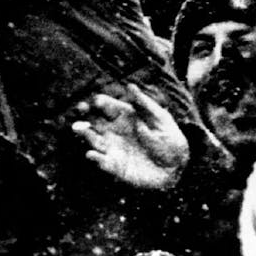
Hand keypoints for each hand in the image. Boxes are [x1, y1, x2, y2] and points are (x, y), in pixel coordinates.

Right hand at [71, 84, 188, 189]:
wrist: (176, 170)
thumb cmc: (171, 142)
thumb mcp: (162, 120)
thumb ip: (145, 104)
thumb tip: (130, 86)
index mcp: (124, 116)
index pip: (106, 105)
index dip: (99, 102)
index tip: (97, 101)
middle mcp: (114, 130)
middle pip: (93, 119)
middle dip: (84, 114)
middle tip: (81, 110)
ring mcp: (112, 148)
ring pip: (91, 138)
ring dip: (83, 133)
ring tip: (79, 129)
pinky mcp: (114, 166)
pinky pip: (100, 161)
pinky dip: (94, 158)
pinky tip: (92, 154)